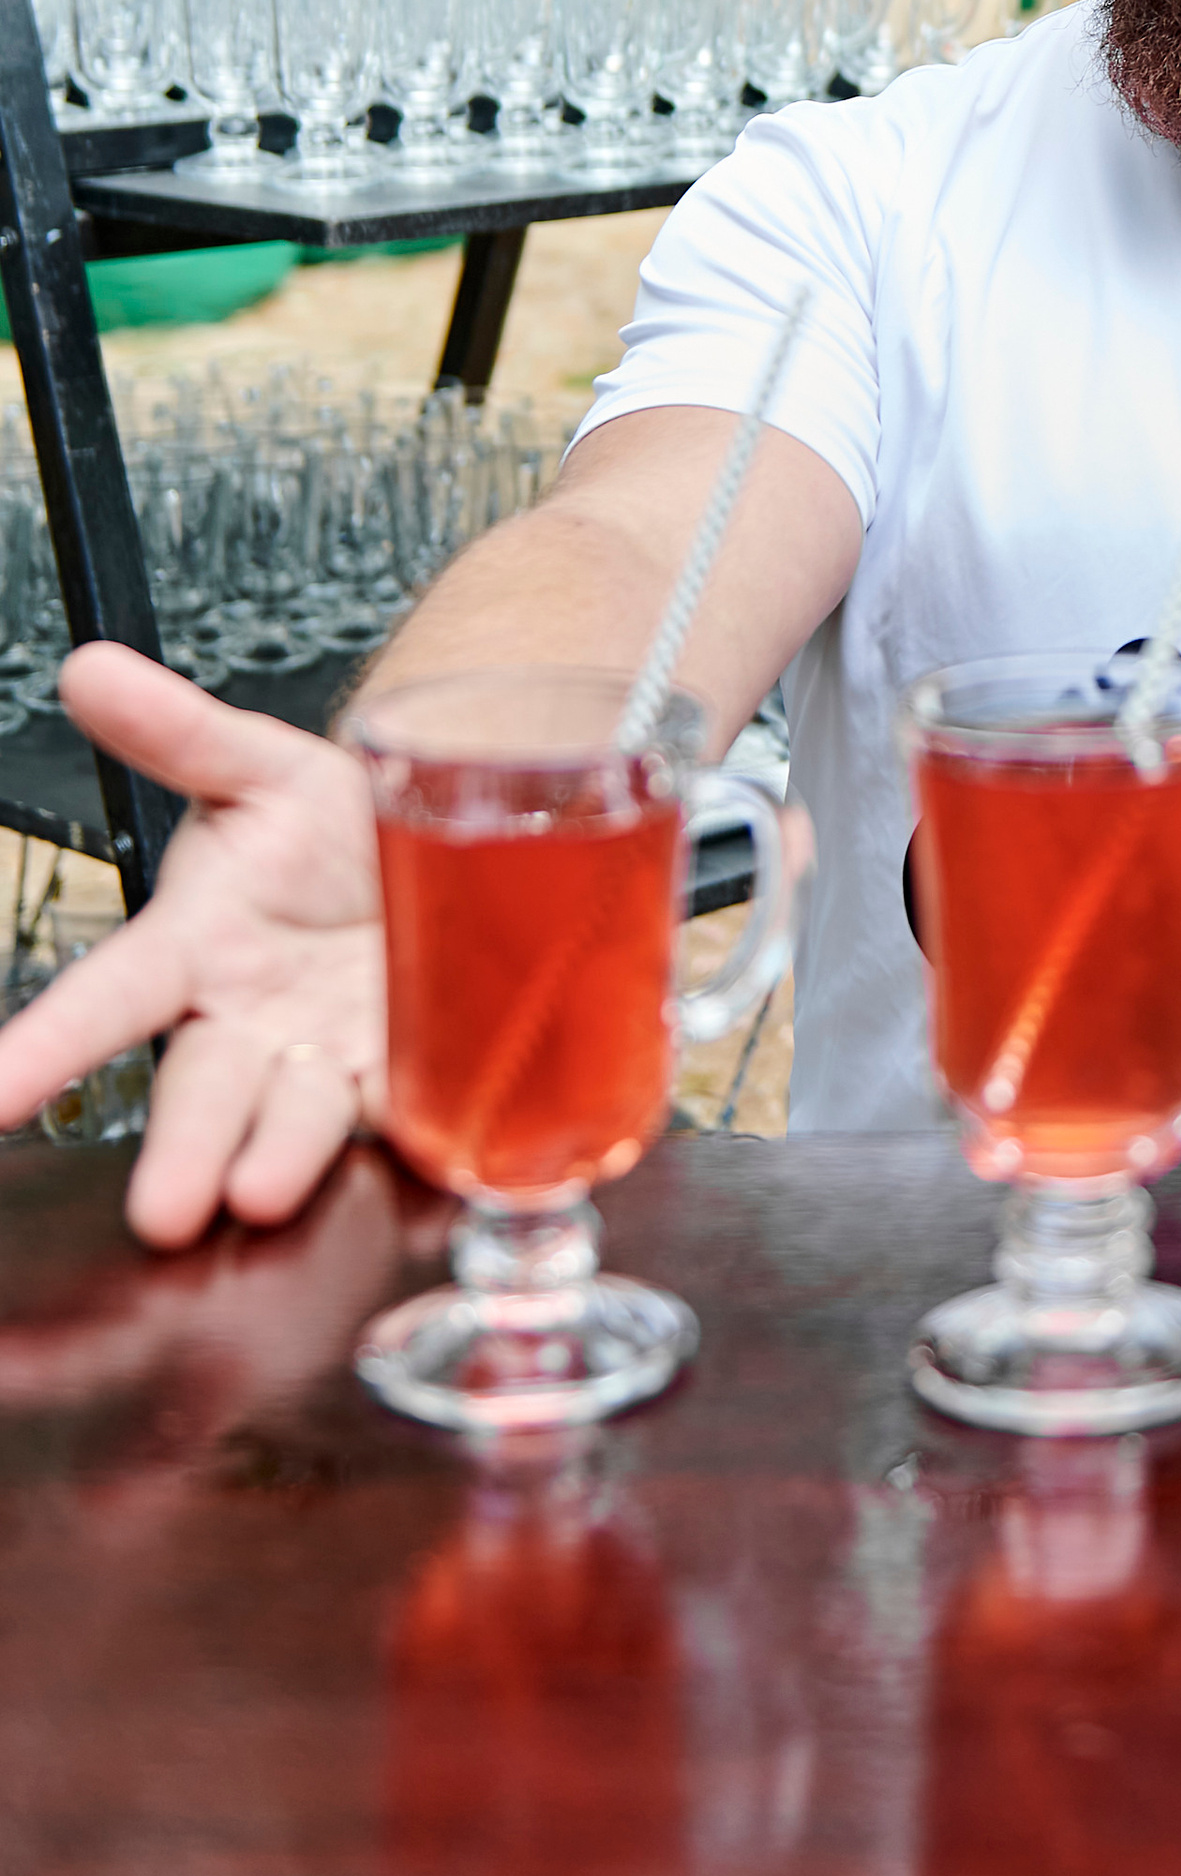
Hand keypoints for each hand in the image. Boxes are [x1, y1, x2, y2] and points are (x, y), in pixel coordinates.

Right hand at [0, 647, 384, 1248]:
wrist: (440, 850)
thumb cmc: (326, 825)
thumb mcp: (260, 768)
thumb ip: (177, 731)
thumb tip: (89, 668)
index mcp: (195, 948)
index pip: (108, 1000)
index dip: (46, 1049)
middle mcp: (249, 1022)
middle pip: (203, 1089)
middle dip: (183, 1149)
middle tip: (167, 1207)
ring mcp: (324, 1060)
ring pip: (291, 1119)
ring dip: (276, 1156)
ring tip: (263, 1190)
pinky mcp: (402, 1081)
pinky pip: (403, 1115)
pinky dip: (410, 1134)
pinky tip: (418, 1149)